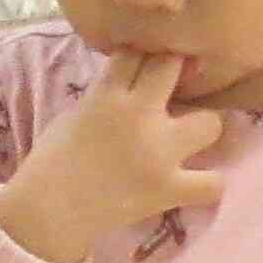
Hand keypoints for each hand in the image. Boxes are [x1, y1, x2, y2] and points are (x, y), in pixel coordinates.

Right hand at [0, 49, 224, 262]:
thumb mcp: (77, 112)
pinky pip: (212, 183)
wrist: (49, 211)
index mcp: (107, 94)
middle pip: (173, 67)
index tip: (148, 60)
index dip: (144, 52)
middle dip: (175, 70)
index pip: (136, 52)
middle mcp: (138, 116)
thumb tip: (137, 82)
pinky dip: (208, 183)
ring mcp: (159, 154)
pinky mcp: (168, 189)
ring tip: (191, 137)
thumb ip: (109, 94)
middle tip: (175, 87)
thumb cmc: (55, 160)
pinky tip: (197, 181)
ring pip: (210, 123)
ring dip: (202, 127)